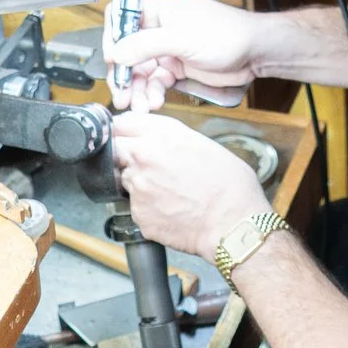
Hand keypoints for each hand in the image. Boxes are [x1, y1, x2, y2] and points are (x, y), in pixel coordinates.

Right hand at [106, 0, 264, 112]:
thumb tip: (117, 53)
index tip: (112, 61)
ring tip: (140, 105)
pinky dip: (151, 93)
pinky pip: (154, 81)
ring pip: (140, 70)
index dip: (113, 40)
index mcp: (158, 7)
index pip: (122, 19)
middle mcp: (158, 25)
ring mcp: (166, 47)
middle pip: (127, 50)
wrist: (253, 53)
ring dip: (137, 89)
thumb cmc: (227, 34)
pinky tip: (153, 102)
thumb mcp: (181, 38)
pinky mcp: (174, 66)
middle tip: (121, 94)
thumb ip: (146, 45)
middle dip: (124, 75)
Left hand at [109, 109, 270, 258]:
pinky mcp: (137, 213)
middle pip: (114, 149)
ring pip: (124, 179)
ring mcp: (138, 186)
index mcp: (163, 134)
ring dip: (137, 183)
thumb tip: (162, 144)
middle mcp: (144, 156)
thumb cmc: (230, 186)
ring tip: (167, 193)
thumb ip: (173, 140)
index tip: (126, 137)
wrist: (233, 224)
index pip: (122, 123)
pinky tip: (170, 210)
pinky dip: (148, 209)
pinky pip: (136, 207)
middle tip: (142, 165)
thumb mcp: (206, 146)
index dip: (124, 131)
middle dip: (122, 155)